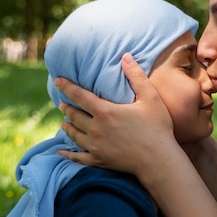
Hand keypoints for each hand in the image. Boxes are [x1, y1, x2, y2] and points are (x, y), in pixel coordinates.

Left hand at [55, 54, 175, 174]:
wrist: (159, 160)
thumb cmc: (157, 128)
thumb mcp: (150, 98)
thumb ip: (136, 76)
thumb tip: (126, 56)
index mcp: (105, 112)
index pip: (80, 96)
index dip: (67, 87)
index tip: (57, 80)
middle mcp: (96, 129)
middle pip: (74, 116)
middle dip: (67, 107)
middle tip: (62, 103)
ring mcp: (96, 146)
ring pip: (74, 135)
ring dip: (67, 126)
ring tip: (64, 122)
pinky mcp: (99, 161)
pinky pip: (78, 158)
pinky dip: (68, 154)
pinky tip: (61, 152)